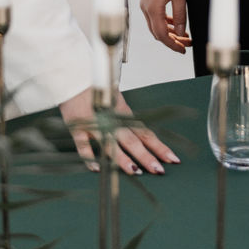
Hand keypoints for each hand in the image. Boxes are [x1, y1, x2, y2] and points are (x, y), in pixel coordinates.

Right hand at [59, 88, 180, 175]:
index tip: (172, 159)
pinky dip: (89, 156)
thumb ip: (125, 117)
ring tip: (134, 171)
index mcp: (123, 114)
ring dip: (122, 158)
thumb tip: (140, 134)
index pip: (144, 133)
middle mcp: (112, 120)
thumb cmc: (97, 90)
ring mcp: (94, 124)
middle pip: (132, 140)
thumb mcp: (115, 101)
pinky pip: (83, 144)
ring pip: (110, 143)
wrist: (76, 76)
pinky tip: (96, 168)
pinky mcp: (78, 127)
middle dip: (146, 156)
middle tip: (159, 170)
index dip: (158, 147)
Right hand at [140, 0, 190, 52]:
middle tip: (187, 43)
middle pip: (158, 32)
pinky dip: (165, 22)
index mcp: (152, 8)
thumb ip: (180, 15)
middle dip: (172, 40)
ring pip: (156, 25)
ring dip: (169, 32)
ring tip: (184, 34)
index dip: (173, 45)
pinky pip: (154, 16)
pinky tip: (175, 22)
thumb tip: (182, 33)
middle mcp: (145, 8)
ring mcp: (145, 3)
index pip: (162, 35)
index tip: (183, 50)